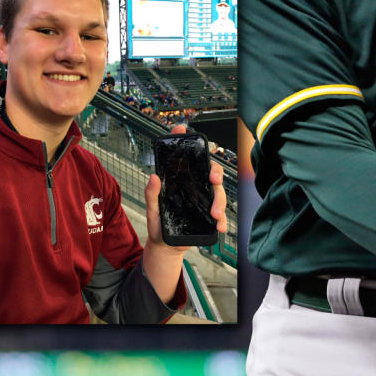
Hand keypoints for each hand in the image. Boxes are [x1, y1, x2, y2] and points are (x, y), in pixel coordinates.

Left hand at [145, 124, 227, 248]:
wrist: (166, 247)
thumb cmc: (159, 225)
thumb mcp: (152, 210)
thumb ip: (152, 194)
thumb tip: (153, 177)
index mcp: (181, 182)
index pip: (187, 159)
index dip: (185, 141)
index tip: (182, 129)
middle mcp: (195, 187)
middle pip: (210, 172)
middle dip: (215, 173)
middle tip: (213, 180)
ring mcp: (204, 201)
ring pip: (219, 193)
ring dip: (220, 201)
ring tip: (214, 215)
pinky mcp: (209, 216)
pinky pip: (221, 215)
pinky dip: (223, 220)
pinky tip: (220, 226)